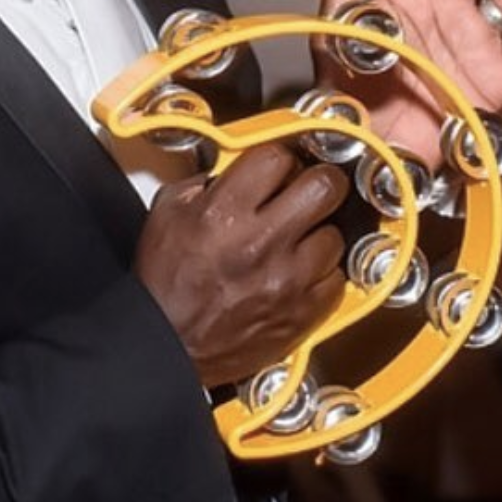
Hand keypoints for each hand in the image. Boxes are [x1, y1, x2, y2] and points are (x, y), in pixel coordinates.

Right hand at [134, 141, 347, 389]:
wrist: (168, 343)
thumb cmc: (165, 284)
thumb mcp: (166, 215)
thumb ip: (202, 184)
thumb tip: (233, 172)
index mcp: (224, 212)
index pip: (278, 157)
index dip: (279, 158)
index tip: (278, 168)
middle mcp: (261, 242)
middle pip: (325, 187)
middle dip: (318, 182)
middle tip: (309, 189)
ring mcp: (287, 279)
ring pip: (336, 235)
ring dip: (318, 233)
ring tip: (296, 240)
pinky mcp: (302, 313)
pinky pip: (336, 279)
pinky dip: (321, 273)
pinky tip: (298, 271)